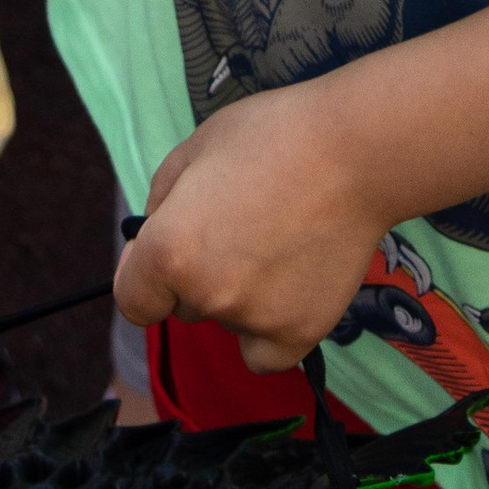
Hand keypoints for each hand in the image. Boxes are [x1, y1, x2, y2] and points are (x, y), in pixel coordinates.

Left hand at [116, 89, 387, 373]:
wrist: (355, 152)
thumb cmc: (272, 135)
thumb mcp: (195, 147)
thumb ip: (162, 199)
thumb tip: (152, 236)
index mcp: (169, 250)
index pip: (133, 299)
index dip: (143, 272)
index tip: (164, 249)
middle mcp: (205, 295)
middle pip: (184, 305)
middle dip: (198, 273)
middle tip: (239, 225)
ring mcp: (253, 321)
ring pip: (227, 320)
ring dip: (238, 293)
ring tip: (278, 239)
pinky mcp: (299, 335)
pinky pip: (265, 353)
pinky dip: (268, 331)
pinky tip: (287, 288)